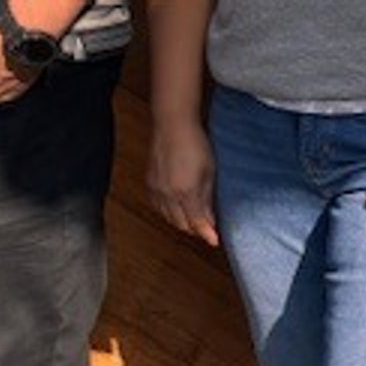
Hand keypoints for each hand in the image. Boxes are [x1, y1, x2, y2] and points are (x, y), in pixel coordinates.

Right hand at [148, 121, 218, 245]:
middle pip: (180, 224)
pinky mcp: (150, 183)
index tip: (216, 240)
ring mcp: (156, 190)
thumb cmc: (196, 144)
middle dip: (194, 229)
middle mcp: (167, 195)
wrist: (172, 124)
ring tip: (194, 219)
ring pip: (168, 217)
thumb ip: (207, 199)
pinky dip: (169, 212)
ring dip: (181, 222)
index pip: (196, 223)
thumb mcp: (209, 172)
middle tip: (208, 229)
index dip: (207, 234)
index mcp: (185, 192)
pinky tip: (177, 208)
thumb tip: (210, 221)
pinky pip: (158, 207)